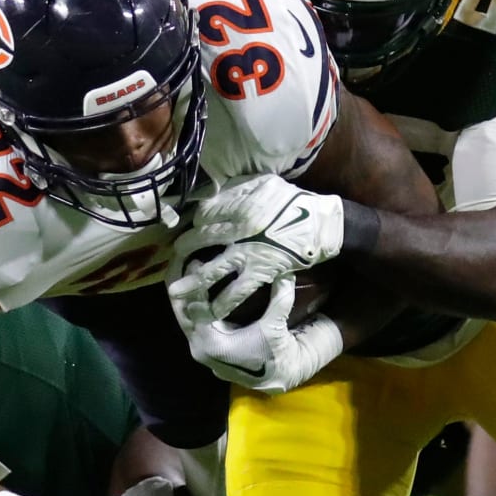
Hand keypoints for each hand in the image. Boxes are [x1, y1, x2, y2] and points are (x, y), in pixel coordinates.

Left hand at [170, 173, 343, 321]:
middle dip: (184, 251)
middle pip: (201, 241)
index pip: (204, 215)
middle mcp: (238, 228)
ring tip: (176, 292)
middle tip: (174, 259)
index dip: (195, 223)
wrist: (321, 224)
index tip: (192, 229)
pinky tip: (211, 311)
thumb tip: (213, 190)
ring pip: (213, 269)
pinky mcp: (261, 271)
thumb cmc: (295, 201)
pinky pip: (238, 289)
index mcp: (238, 204)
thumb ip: (239, 187)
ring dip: (193, 282)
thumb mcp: (265, 183)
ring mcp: (248, 252)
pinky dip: (223, 301)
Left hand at [171, 274, 342, 392]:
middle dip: (184, 288)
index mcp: (214, 343)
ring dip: (185, 298)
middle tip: (187, 264)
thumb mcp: (276, 325)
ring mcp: (198, 349)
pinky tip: (193, 292)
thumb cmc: (274, 352)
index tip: (196, 263)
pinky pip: (189, 324)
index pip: (196, 308)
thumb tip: (285, 272)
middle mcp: (199, 347)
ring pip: (183, 318)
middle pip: (182, 312)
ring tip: (186, 274)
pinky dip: (190, 308)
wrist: (274, 376)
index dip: (196, 284)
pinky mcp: (201, 348)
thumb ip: (280, 299)